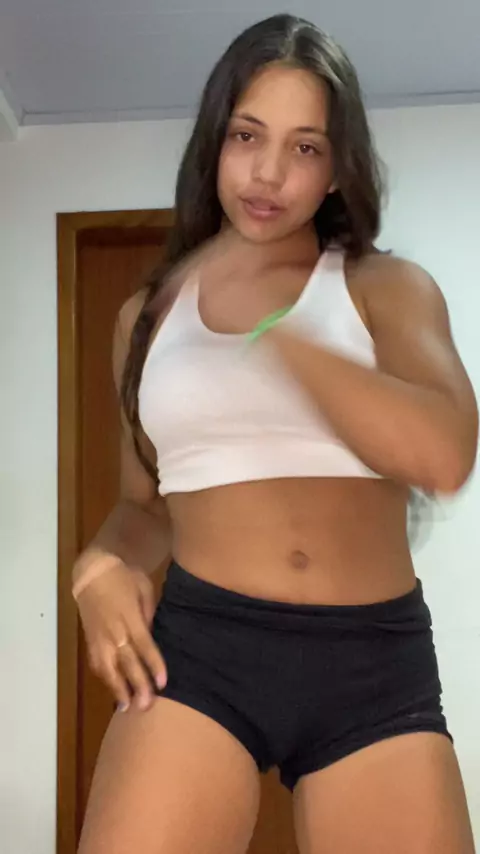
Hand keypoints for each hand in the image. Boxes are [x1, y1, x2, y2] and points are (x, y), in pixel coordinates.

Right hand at [75, 557, 166, 711]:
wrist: (93, 571)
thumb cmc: (125, 576)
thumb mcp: (144, 588)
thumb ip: (149, 614)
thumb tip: (152, 636)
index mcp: (129, 616)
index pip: (144, 644)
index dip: (153, 664)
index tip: (163, 683)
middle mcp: (113, 630)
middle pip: (126, 661)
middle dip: (137, 684)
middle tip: (146, 706)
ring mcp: (99, 636)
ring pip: (107, 667)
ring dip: (117, 688)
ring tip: (127, 708)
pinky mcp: (90, 639)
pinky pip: (97, 663)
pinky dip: (105, 679)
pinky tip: (113, 691)